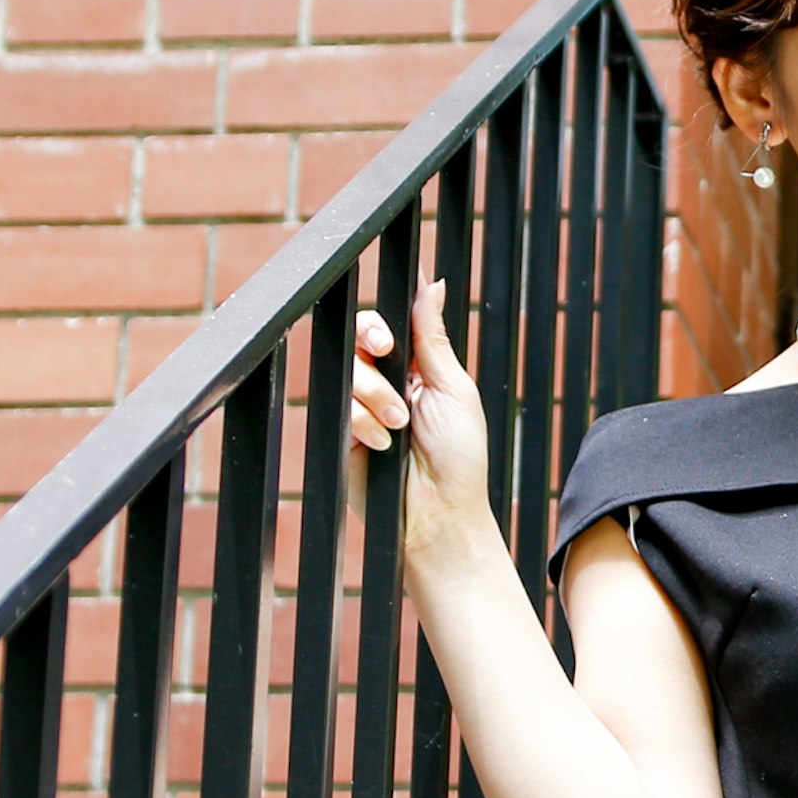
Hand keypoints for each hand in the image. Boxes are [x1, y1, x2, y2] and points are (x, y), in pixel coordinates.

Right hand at [349, 280, 497, 573]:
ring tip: (400, 424)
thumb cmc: (459, 455)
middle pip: (360, 334)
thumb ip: (433, 337)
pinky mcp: (341, 431)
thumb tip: (433, 285)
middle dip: (374, 339)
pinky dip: (361, 422)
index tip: (394, 326)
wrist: (439, 513)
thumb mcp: (453, 388)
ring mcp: (361, 405)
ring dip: (376, 393)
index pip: (392, 323)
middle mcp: (387, 381)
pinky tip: (382, 444)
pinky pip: (338, 405)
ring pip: (348, 368)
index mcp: (418, 366)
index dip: (387, 317)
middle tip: (389, 353)